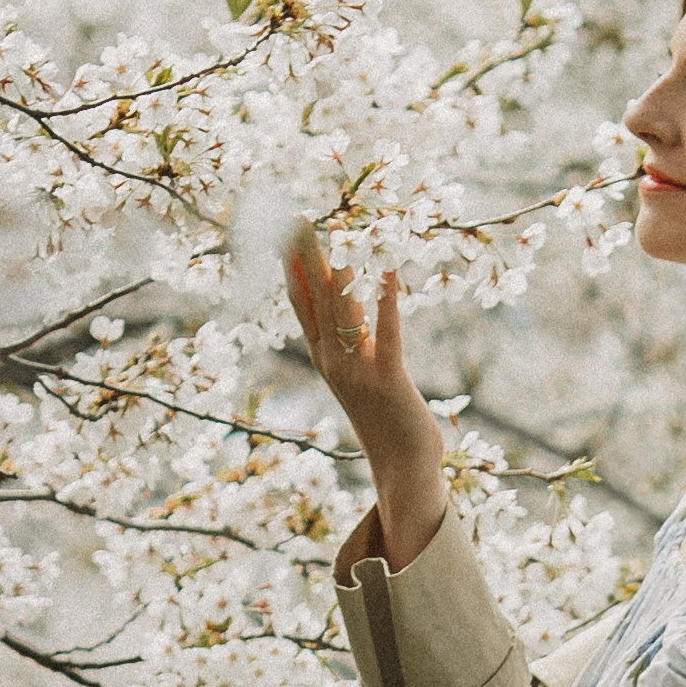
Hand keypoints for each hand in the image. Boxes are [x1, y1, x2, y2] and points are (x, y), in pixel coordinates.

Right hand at [283, 224, 447, 568]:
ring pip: (344, 311)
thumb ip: (350, 343)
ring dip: (342, 270)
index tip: (284, 230)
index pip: (301, 302)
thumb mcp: (360, 376)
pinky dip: (386, 300)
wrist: (401, 470)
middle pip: (316, 299)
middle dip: (307, 257)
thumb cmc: (386, 422)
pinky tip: (390, 269)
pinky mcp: (388, 380)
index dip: (292, 265)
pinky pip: (386, 334)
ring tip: (339, 231)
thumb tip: (346, 311)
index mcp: (324, 358)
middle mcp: (332, 362)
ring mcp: (357, 372)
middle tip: (298, 216)